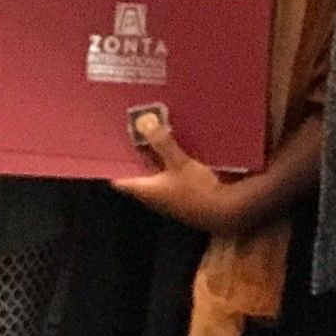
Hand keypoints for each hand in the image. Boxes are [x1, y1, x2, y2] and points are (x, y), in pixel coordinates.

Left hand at [111, 113, 239, 233]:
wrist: (227, 213)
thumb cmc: (199, 191)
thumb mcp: (180, 164)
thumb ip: (162, 144)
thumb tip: (145, 122)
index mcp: (145, 190)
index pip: (118, 178)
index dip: (112, 162)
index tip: (108, 143)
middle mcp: (152, 195)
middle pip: (135, 173)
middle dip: (133, 153)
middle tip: (128, 129)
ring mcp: (166, 196)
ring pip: (152, 173)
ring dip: (151, 155)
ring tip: (149, 131)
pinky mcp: (181, 193)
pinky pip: (166, 174)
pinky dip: (165, 161)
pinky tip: (171, 145)